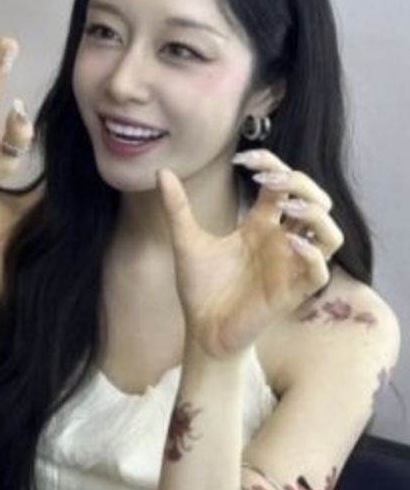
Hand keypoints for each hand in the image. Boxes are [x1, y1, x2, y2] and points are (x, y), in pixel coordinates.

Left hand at [157, 149, 343, 360]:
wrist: (201, 330)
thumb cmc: (200, 288)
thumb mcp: (186, 242)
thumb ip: (177, 207)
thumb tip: (160, 171)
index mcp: (260, 225)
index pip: (282, 183)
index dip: (271, 163)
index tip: (243, 159)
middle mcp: (281, 241)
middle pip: (315, 200)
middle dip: (299, 181)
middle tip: (269, 179)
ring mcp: (290, 266)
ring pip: (329, 233)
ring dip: (316, 214)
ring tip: (287, 206)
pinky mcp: (292, 293)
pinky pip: (319, 272)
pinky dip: (312, 255)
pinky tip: (289, 241)